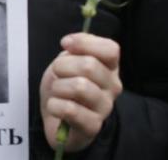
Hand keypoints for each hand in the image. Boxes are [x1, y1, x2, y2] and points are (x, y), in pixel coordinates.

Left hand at [40, 33, 122, 152]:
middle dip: (62, 65)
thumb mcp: (67, 61)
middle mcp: (112, 87)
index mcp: (109, 67)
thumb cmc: (64, 85)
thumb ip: (74, 49)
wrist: (57, 117)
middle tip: (57, 73)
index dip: (84, 43)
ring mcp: (104, 108)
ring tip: (57, 92)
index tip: (65, 44)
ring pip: (80, 87)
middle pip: (89, 66)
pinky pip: (70, 110)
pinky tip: (55, 107)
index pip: (110, 49)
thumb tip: (69, 42)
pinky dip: (54, 105)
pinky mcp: (93, 126)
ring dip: (58, 87)